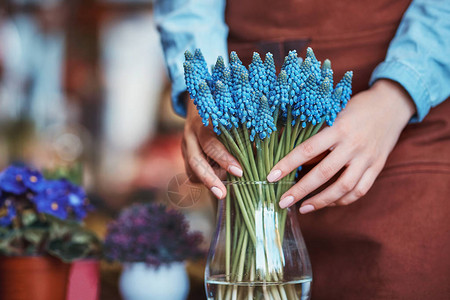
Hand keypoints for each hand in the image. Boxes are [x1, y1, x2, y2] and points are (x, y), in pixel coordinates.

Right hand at [182, 94, 242, 198]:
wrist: (197, 104)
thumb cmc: (221, 111)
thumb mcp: (231, 115)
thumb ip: (244, 130)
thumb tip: (265, 146)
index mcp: (201, 124)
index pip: (210, 144)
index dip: (224, 159)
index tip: (240, 171)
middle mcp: (189, 137)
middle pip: (196, 162)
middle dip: (210, 180)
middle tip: (223, 194)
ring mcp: (185, 148)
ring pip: (192, 171)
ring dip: (209, 181)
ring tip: (224, 188)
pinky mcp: (185, 157)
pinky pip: (192, 174)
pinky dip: (205, 180)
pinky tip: (218, 181)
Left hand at [267, 79, 415, 213]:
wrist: (392, 105)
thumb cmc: (356, 107)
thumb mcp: (334, 112)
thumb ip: (317, 132)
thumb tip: (287, 148)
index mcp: (339, 128)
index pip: (308, 150)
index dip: (288, 164)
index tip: (271, 177)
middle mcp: (353, 145)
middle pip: (324, 174)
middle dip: (300, 190)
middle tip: (283, 201)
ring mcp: (367, 158)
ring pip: (343, 188)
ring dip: (321, 201)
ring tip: (303, 208)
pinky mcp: (377, 167)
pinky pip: (360, 190)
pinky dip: (342, 200)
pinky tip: (327, 203)